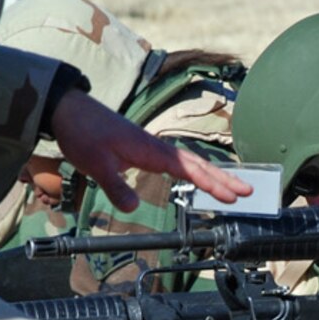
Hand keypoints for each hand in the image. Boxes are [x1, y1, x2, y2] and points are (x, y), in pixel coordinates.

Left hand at [48, 93, 247, 211]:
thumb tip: (134, 207)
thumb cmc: (83, 134)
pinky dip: (194, 171)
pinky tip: (197, 178)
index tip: (234, 195)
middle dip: (224, 178)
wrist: (69, 112)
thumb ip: (116, 186)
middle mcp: (157, 148)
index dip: (214, 184)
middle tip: (249, 191)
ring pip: (190, 163)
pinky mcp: (143, 150)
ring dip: (212, 175)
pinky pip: (177, 163)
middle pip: (199, 165)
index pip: (191, 169)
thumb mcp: (96, 164)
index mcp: (152, 150)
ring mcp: (152, 148)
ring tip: (232, 188)